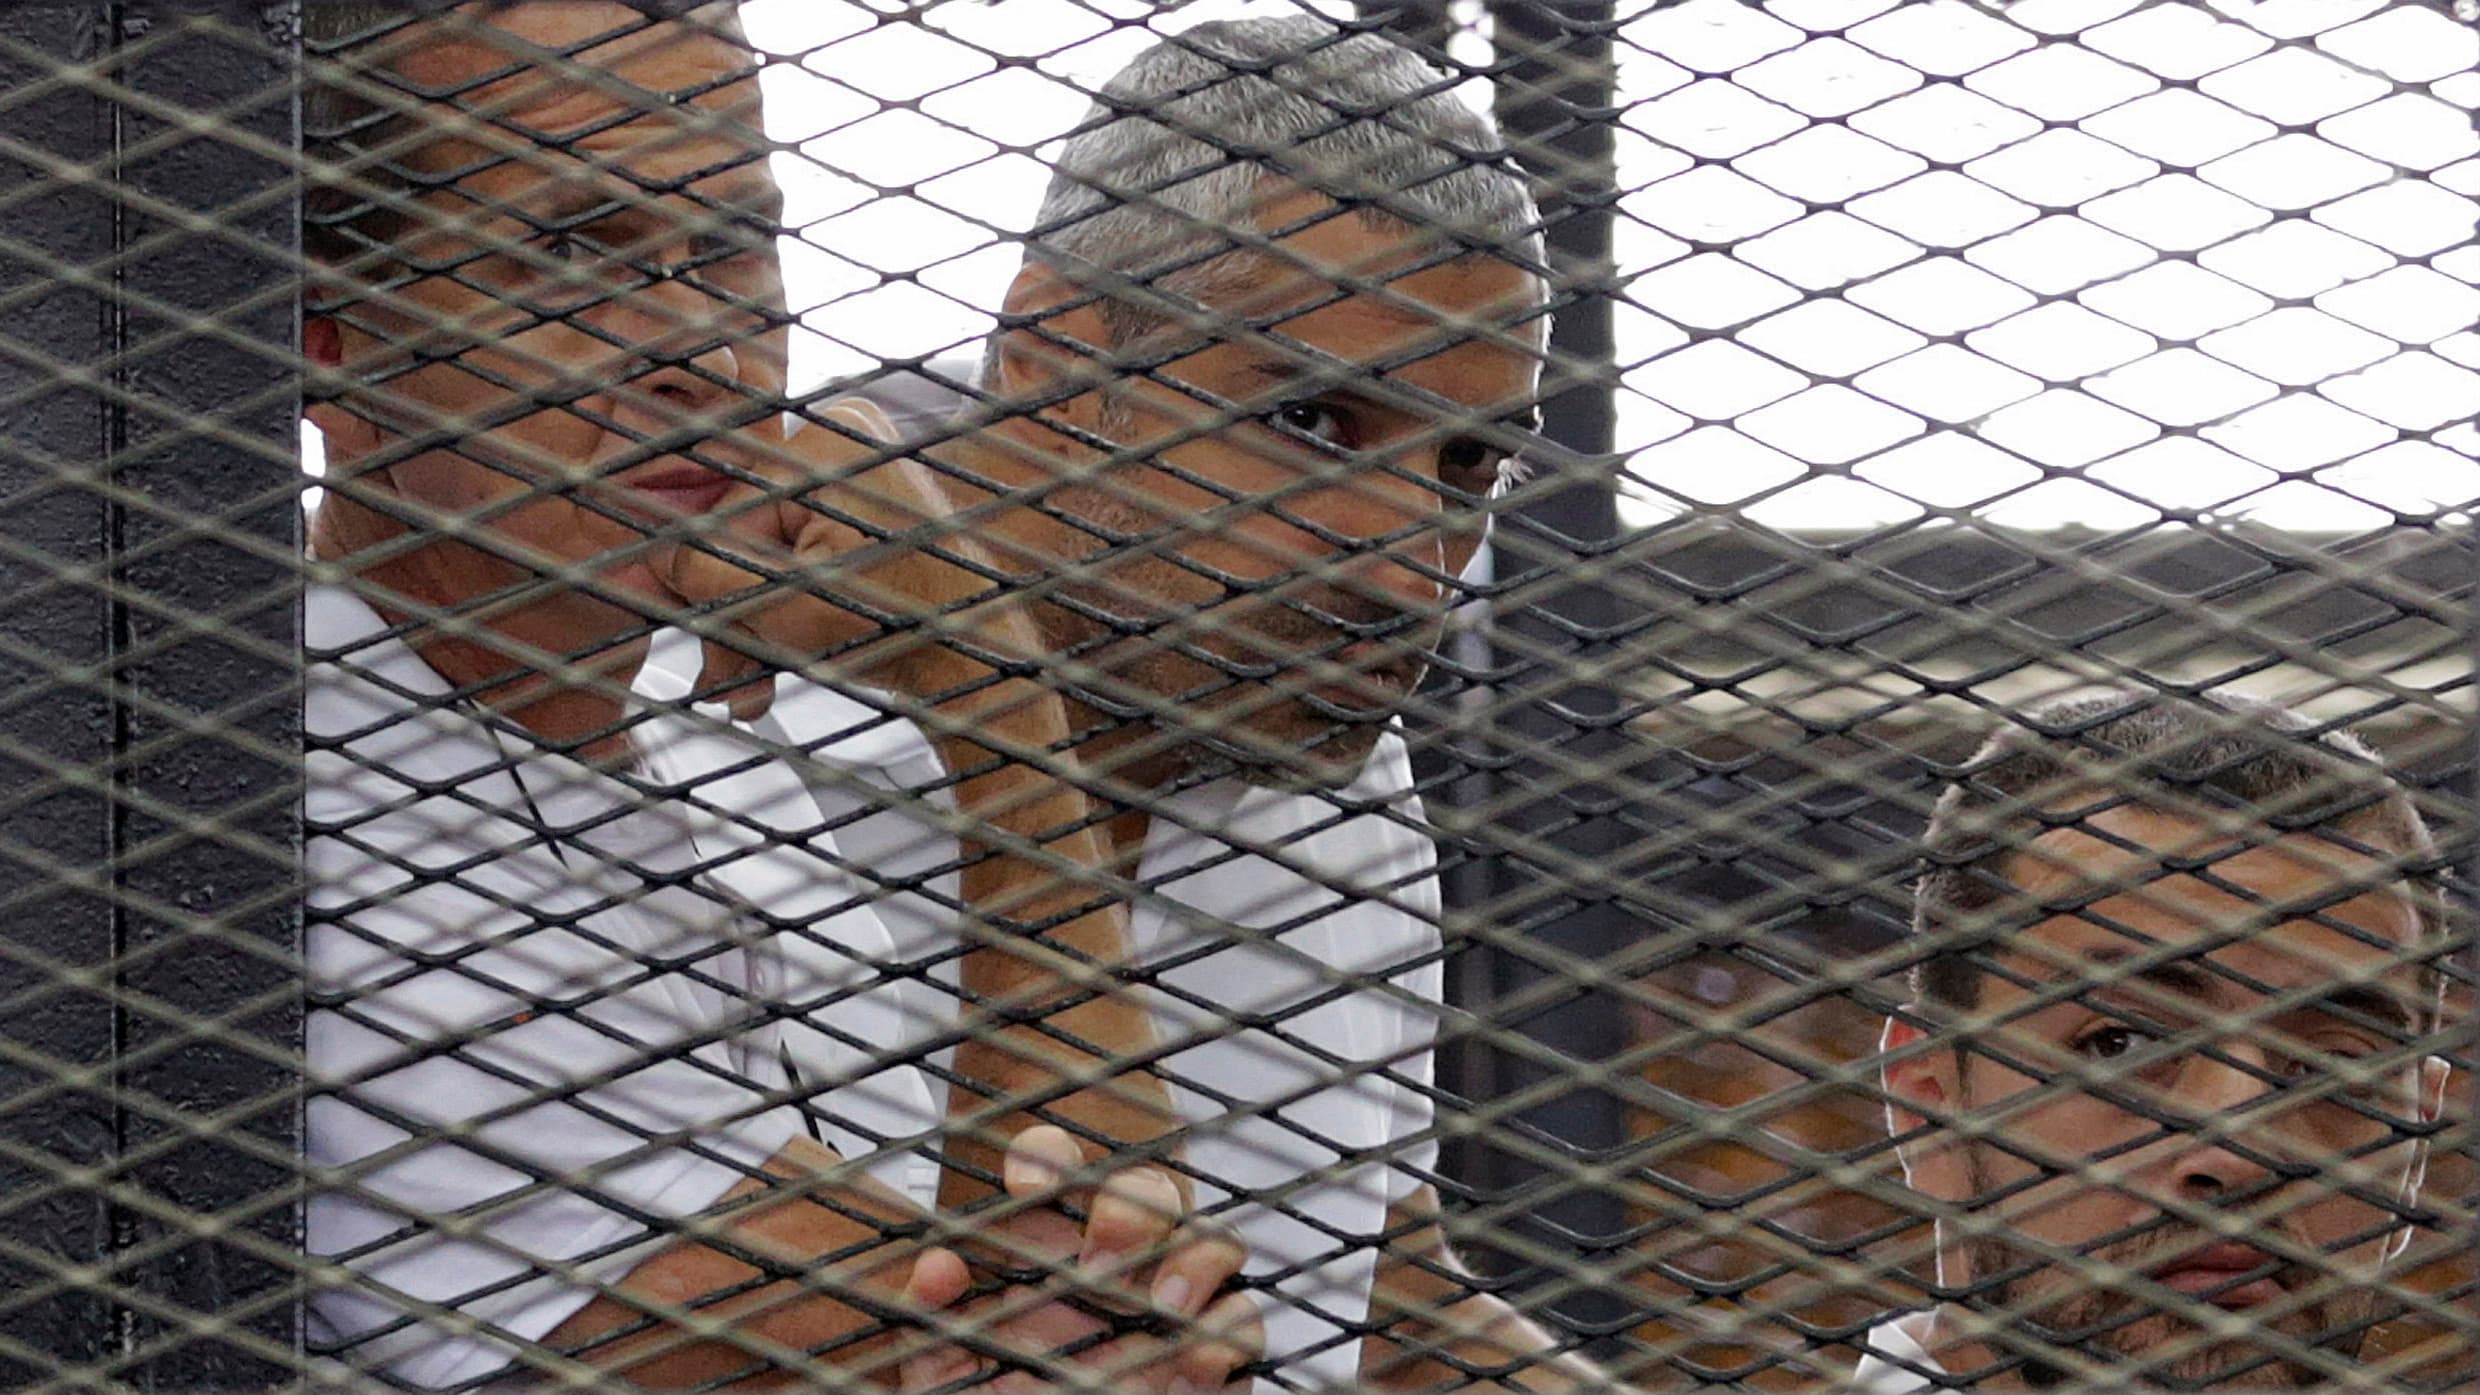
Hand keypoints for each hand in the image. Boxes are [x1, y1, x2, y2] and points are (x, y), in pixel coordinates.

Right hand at [655, 399, 973, 721]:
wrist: (985, 666)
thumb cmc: (899, 630)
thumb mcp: (777, 608)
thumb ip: (704, 578)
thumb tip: (646, 555)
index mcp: (829, 441)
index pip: (728, 514)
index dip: (704, 587)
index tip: (683, 635)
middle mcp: (850, 442)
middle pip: (753, 537)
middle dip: (734, 619)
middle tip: (723, 688)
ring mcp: (869, 476)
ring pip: (779, 558)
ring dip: (759, 629)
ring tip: (748, 696)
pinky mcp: (879, 513)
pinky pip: (811, 558)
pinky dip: (794, 612)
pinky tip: (777, 666)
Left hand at [902, 1126, 1261, 1393]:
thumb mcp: (945, 1369)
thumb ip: (933, 1321)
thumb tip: (938, 1269)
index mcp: (1050, 1253)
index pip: (1058, 1171)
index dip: (1048, 1157)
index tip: (1027, 1182)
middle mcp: (1121, 1267)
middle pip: (1148, 1191)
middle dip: (1132, 1207)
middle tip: (1096, 1263)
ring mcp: (1174, 1305)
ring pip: (1215, 1240)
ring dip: (1194, 1262)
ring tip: (1159, 1309)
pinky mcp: (1213, 1355)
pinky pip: (1242, 1318)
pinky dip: (1224, 1334)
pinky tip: (1187, 1367)